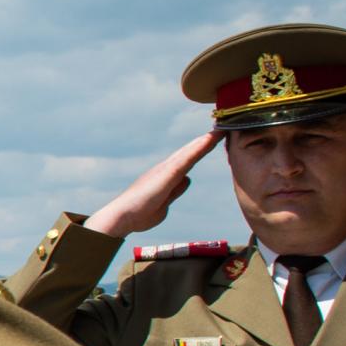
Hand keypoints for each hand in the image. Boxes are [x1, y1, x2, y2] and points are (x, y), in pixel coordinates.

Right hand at [82, 132, 220, 237]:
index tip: (215, 139)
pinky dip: (199, 148)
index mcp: (166, 176)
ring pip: (190, 151)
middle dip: (206, 140)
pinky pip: (187, 158)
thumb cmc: (139, 214)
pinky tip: (210, 139)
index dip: (201, 149)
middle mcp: (165, 169)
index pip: (188, 160)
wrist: (122, 217)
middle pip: (190, 151)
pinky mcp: (167, 174)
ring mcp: (166, 169)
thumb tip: (187, 179)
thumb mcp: (165, 203)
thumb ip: (176, 190)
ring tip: (222, 129)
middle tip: (223, 128)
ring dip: (205, 140)